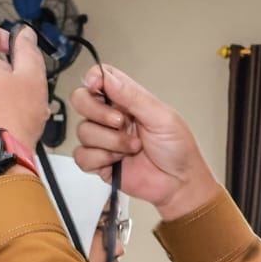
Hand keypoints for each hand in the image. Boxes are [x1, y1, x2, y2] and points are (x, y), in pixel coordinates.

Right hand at [70, 64, 222, 221]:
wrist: (178, 183)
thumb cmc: (177, 149)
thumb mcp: (161, 116)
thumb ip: (132, 96)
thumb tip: (107, 78)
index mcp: (127, 100)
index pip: (100, 78)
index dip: (93, 78)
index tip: (96, 86)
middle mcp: (112, 117)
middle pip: (81, 101)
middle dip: (98, 112)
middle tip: (120, 121)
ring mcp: (104, 140)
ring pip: (83, 131)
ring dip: (110, 141)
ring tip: (132, 147)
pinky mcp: (99, 162)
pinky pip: (81, 156)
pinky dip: (100, 158)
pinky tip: (118, 160)